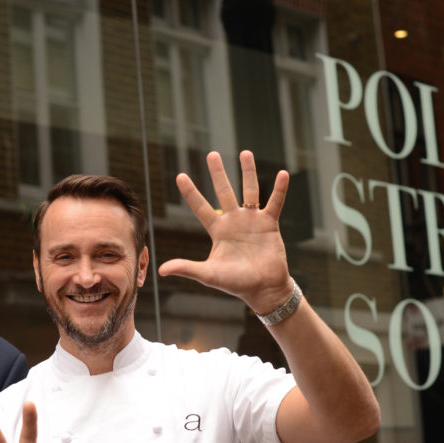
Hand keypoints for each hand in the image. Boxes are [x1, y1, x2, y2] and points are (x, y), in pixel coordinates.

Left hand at [158, 150, 293, 314]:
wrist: (263, 289)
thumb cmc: (235, 283)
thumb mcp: (208, 274)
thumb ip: (187, 268)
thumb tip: (161, 270)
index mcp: (217, 230)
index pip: (201, 207)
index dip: (191, 192)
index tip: (180, 175)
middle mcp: (234, 221)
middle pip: (224, 191)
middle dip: (218, 173)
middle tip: (211, 154)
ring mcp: (252, 220)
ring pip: (250, 190)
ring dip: (248, 172)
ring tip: (245, 152)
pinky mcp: (269, 224)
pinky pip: (274, 203)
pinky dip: (279, 189)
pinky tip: (282, 174)